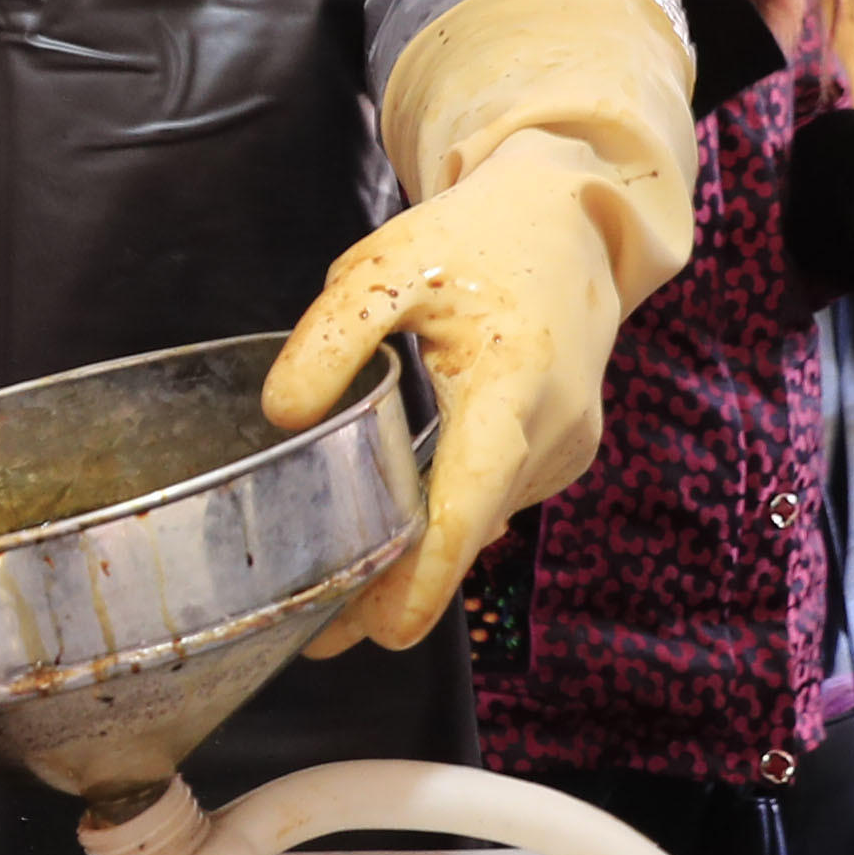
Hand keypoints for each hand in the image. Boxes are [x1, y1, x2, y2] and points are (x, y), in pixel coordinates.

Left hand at [263, 134, 629, 653]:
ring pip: (485, 521)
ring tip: (339, 599)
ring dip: (423, 558)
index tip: (390, 629)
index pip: (473, 494)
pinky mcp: (567, 452)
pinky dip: (451, 520)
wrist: (570, 220)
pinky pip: (500, 500)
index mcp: (513, 379)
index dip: (432, 571)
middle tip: (317, 634)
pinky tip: (396, 536)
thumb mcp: (384, 267)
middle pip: (470, 528)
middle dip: (401, 586)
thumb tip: (283, 417)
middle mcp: (553, 426)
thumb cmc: (473, 240)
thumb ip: (331, 339)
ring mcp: (568, 446)